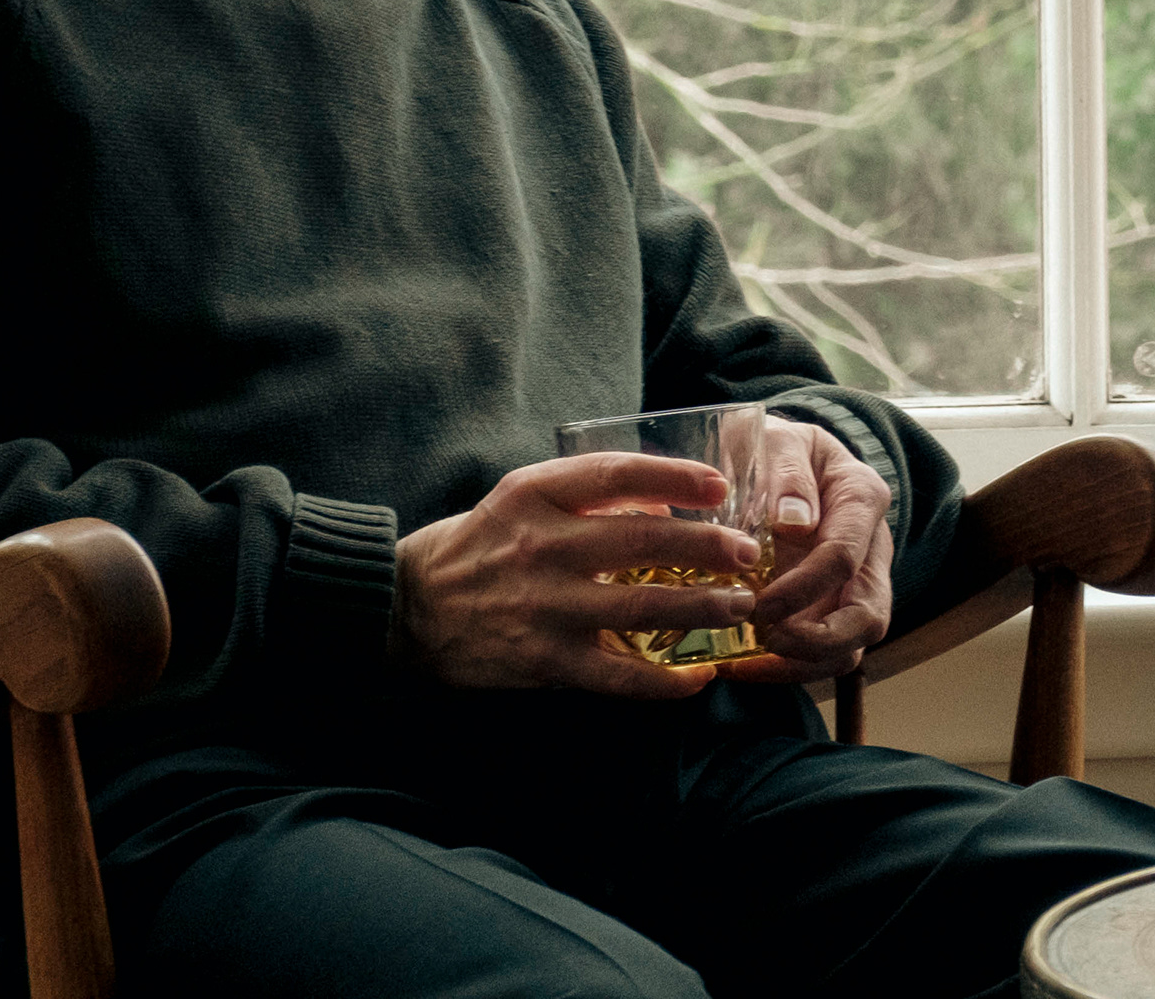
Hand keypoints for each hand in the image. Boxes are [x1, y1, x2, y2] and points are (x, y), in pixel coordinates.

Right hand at [392, 451, 765, 698]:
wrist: (405, 610)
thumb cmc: (476, 547)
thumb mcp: (518, 499)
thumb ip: (583, 494)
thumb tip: (662, 500)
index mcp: (534, 494)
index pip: (616, 473)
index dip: (675, 476)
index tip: (720, 486)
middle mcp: (542, 545)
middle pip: (644, 539)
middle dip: (709, 546)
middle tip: (749, 554)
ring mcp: (544, 606)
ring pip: (643, 605)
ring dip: (702, 607)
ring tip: (739, 606)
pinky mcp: (544, 660)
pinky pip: (618, 675)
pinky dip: (664, 681)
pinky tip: (697, 678)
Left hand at [721, 421, 893, 684]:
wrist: (779, 455)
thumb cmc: (777, 446)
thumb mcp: (778, 440)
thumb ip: (788, 473)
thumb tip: (793, 523)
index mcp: (861, 498)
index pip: (845, 557)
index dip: (804, 588)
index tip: (759, 603)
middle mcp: (871, 547)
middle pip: (869, 615)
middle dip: (820, 641)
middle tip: (769, 642)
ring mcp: (856, 582)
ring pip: (854, 645)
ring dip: (806, 664)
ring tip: (751, 664)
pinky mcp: (832, 607)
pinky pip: (825, 653)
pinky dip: (789, 668)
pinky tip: (744, 665)